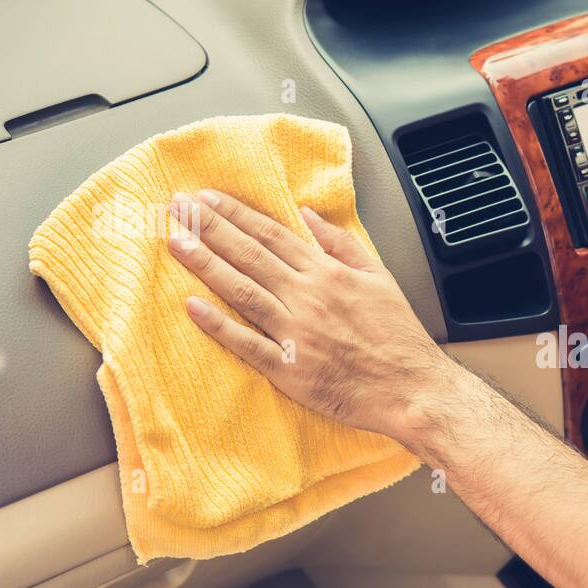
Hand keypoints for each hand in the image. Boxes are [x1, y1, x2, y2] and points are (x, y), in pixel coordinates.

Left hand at [166, 188, 454, 448]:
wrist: (412, 388)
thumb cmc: (399, 337)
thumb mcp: (379, 277)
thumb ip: (341, 243)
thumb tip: (308, 214)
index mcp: (328, 273)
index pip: (272, 235)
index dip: (235, 214)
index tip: (206, 198)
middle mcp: (308, 297)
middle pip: (249, 255)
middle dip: (208, 228)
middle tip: (176, 208)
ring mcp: (296, 333)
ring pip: (241, 291)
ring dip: (204, 264)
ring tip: (175, 242)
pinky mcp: (289, 370)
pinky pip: (246, 343)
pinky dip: (217, 325)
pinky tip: (191, 306)